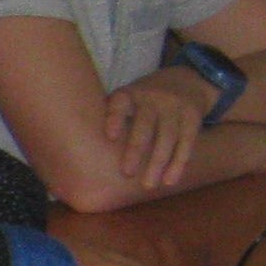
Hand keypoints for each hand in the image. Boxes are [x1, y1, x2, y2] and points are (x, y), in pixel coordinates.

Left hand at [103, 71, 213, 191]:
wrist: (185, 81)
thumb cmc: (142, 99)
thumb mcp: (126, 97)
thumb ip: (108, 116)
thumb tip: (74, 149)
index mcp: (129, 94)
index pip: (120, 104)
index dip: (115, 118)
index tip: (109, 136)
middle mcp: (152, 99)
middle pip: (144, 126)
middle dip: (135, 150)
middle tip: (126, 173)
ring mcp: (174, 107)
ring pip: (167, 137)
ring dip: (158, 163)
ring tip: (148, 185)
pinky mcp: (192, 117)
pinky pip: (186, 142)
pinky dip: (178, 163)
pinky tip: (170, 180)